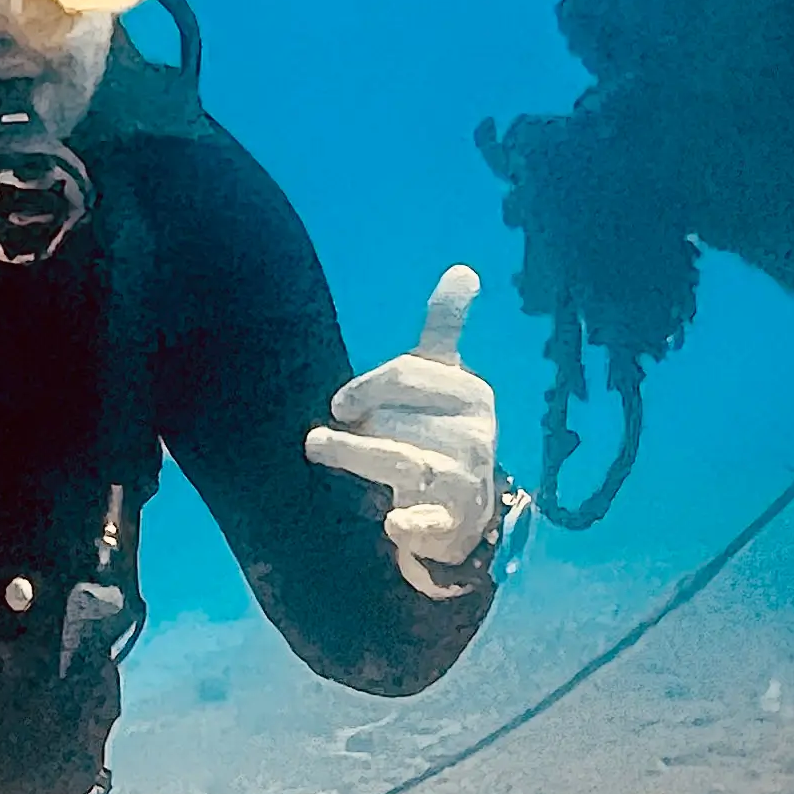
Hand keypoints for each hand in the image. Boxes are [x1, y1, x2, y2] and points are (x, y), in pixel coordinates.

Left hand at [305, 264, 500, 601]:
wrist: (463, 510)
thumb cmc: (440, 432)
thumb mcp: (444, 380)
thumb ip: (445, 327)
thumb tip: (463, 269)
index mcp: (471, 393)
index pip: (408, 375)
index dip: (365, 386)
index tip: (339, 405)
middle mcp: (476, 434)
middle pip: (398, 419)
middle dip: (360, 427)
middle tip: (321, 439)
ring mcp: (466, 480)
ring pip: (403, 462)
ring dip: (355, 455)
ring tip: (316, 447)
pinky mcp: (452, 523)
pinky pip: (429, 521)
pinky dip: (410, 523)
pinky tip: (391, 524)